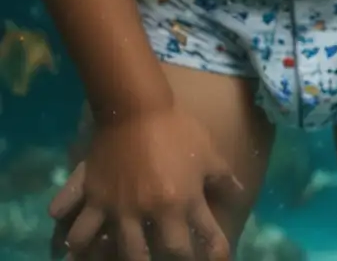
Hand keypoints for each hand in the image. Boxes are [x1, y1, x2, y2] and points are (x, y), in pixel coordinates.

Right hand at [48, 105, 238, 260]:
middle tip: (171, 259)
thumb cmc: (178, 129)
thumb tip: (240, 195)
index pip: (203, 236)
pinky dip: (77, 241)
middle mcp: (153, 210)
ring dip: (121, 258)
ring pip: (117, 252)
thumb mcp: (209, 152)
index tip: (218, 259)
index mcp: (183, 199)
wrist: (137, 109)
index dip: (213, 251)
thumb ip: (223, 178)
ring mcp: (121, 207)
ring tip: (117, 259)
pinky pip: (81, 230)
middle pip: (161, 253)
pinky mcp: (95, 199)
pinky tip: (78, 248)